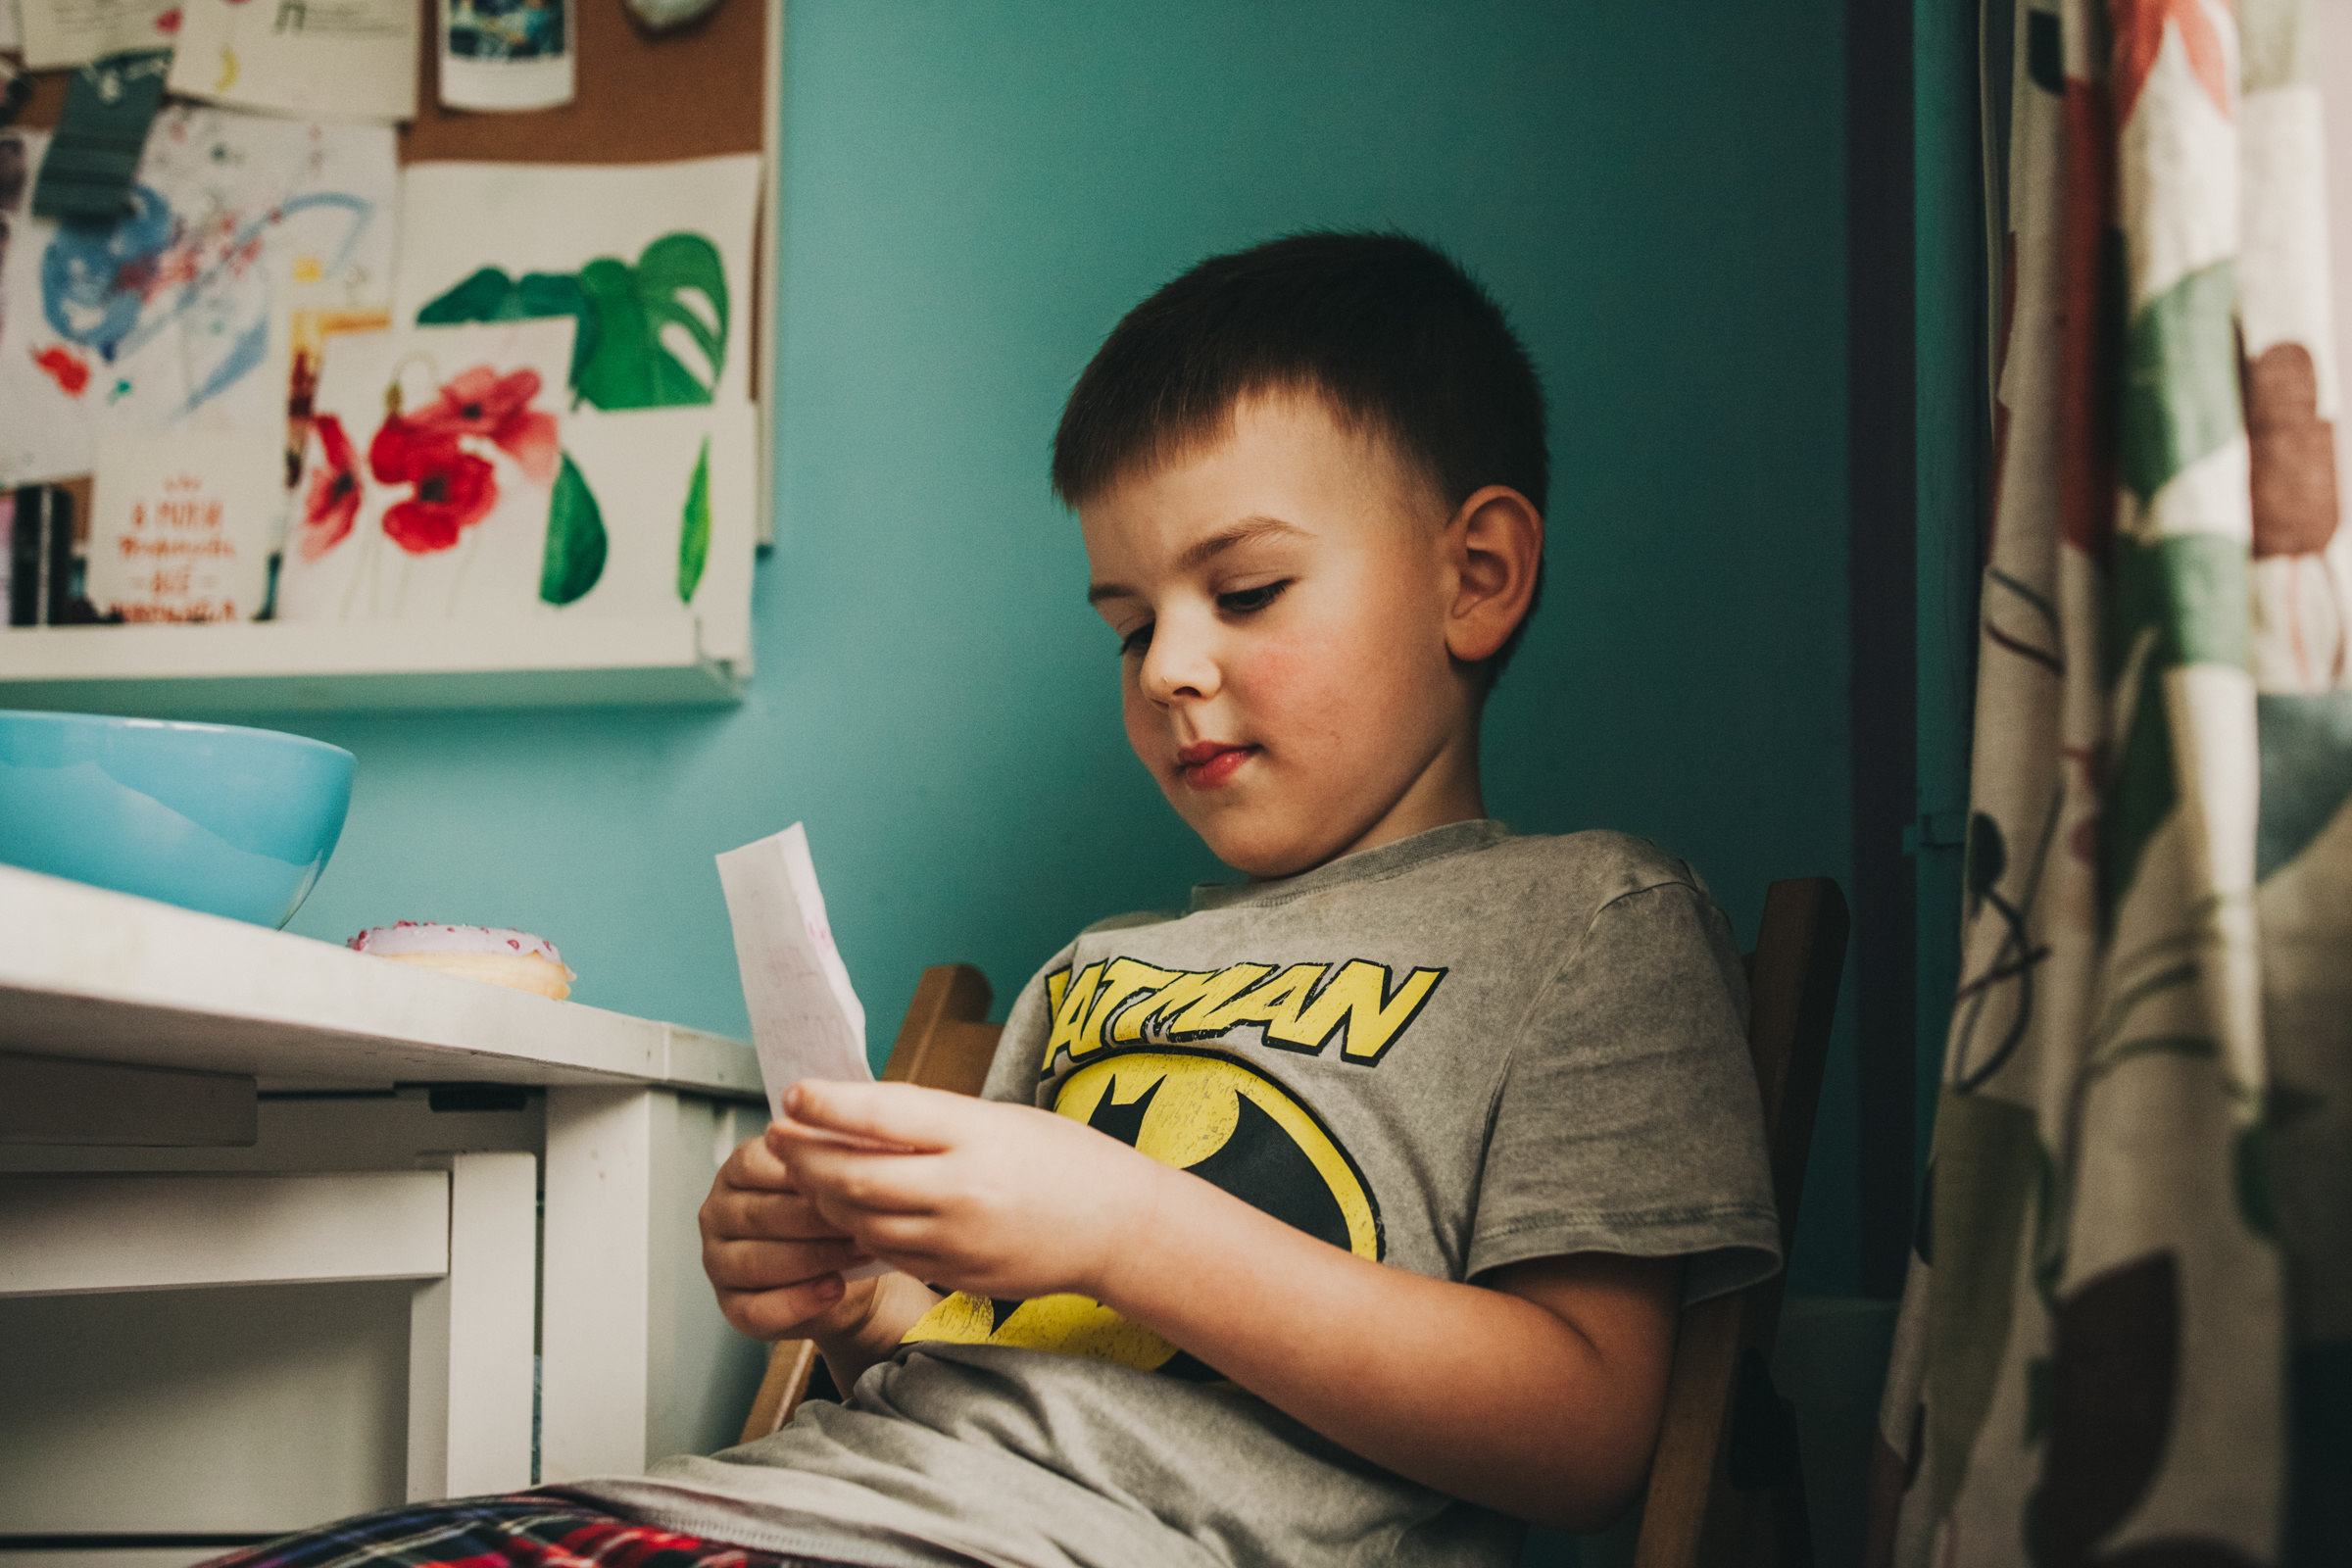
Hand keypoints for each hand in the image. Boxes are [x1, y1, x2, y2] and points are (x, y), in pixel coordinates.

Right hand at [699, 1126, 880, 1340]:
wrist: (849, 1272)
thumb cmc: (838, 1217)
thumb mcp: (835, 1181)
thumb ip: (832, 1163)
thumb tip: (852, 1153)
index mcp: (738, 1170)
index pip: (755, 1165)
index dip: (805, 1176)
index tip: (850, 1181)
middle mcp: (718, 1213)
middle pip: (759, 1215)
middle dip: (817, 1220)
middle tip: (863, 1222)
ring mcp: (717, 1261)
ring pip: (755, 1262)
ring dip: (813, 1259)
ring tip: (857, 1253)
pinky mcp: (730, 1306)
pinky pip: (757, 1309)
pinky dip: (799, 1301)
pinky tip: (834, 1289)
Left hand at [772, 1079, 1164, 1302]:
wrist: (1118, 1228)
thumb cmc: (1062, 1159)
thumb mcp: (999, 1120)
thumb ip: (932, 1122)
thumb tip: (857, 1116)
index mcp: (976, 1135)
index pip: (883, 1115)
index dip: (828, 1105)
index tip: (792, 1095)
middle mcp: (963, 1188)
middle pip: (857, 1175)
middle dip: (806, 1157)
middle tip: (777, 1138)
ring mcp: (958, 1238)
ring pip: (862, 1220)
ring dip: (826, 1197)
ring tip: (806, 1173)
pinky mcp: (955, 1273)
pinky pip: (889, 1252)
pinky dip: (862, 1230)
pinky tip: (852, 1211)